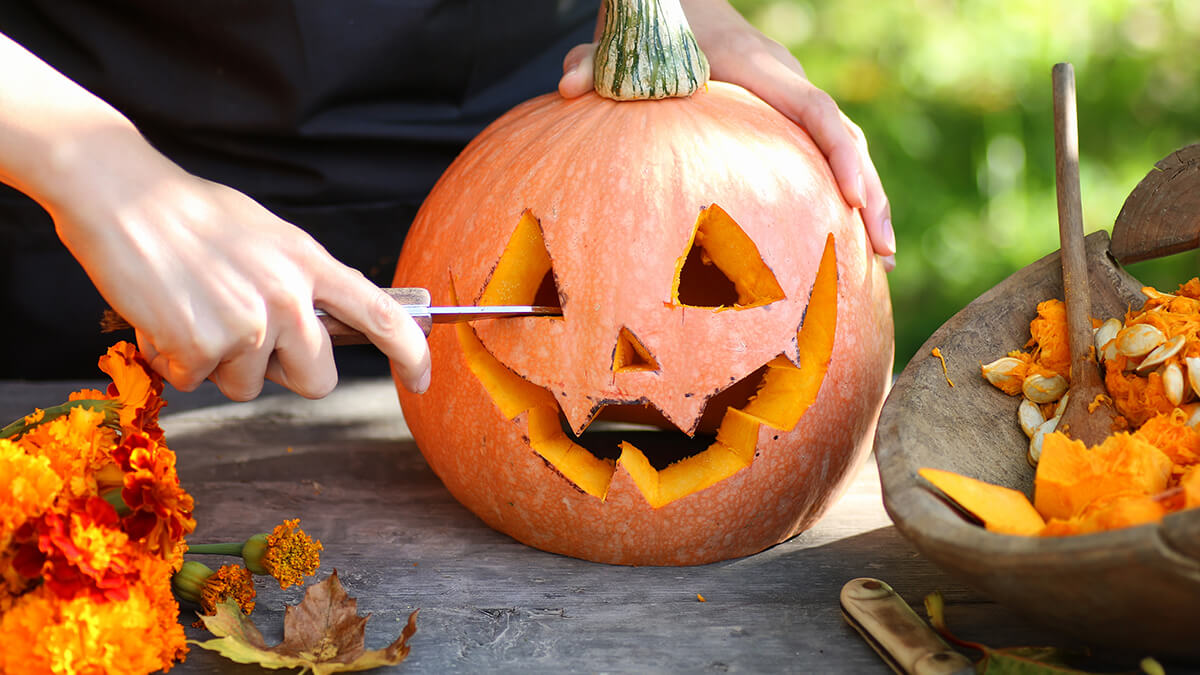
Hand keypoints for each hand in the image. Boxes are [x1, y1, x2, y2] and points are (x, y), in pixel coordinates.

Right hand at [0, 31, 429, 399]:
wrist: (120, 194)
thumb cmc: (191, 215)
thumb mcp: (269, 238)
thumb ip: (303, 281)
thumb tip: (327, 324)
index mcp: (311, 264)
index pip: (383, 317)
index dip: (412, 354)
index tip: (422, 381)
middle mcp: (289, 297)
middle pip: (319, 379)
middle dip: (285, 372)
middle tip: (243, 335)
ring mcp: (248, 324)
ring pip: (249, 385)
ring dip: (220, 363)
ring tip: (194, 308)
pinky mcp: (202, 347)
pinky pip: (198, 381)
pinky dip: (176, 359)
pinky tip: (164, 316)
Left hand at [558, 0, 894, 270]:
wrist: (677, 6)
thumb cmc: (653, 30)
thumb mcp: (621, 44)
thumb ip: (596, 63)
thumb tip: (566, 86)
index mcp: (759, 68)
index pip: (814, 109)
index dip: (839, 153)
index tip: (853, 197)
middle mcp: (786, 82)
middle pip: (845, 137)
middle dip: (869, 192)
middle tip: (883, 251)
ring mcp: (791, 100)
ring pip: (845, 149)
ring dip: (867, 202)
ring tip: (881, 263)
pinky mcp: (785, 120)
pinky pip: (824, 156)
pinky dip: (840, 193)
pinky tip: (844, 242)